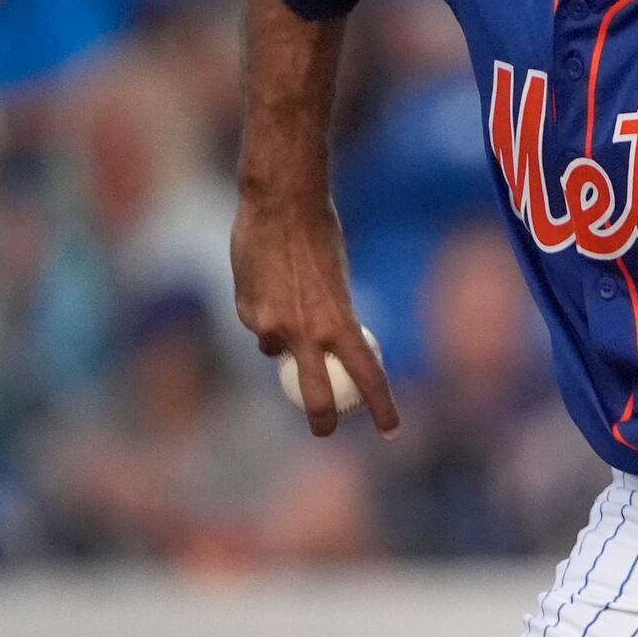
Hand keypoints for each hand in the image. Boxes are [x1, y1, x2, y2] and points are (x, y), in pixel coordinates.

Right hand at [231, 186, 399, 439]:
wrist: (280, 204)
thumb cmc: (318, 236)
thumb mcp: (334, 284)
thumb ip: (327, 318)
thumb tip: (316, 343)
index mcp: (341, 322)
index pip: (368, 376)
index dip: (383, 407)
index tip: (392, 432)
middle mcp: (306, 332)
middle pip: (315, 394)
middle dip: (322, 419)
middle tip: (326, 431)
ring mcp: (271, 325)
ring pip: (275, 352)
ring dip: (280, 338)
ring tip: (286, 294)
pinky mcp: (245, 312)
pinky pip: (256, 325)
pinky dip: (261, 312)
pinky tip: (265, 279)